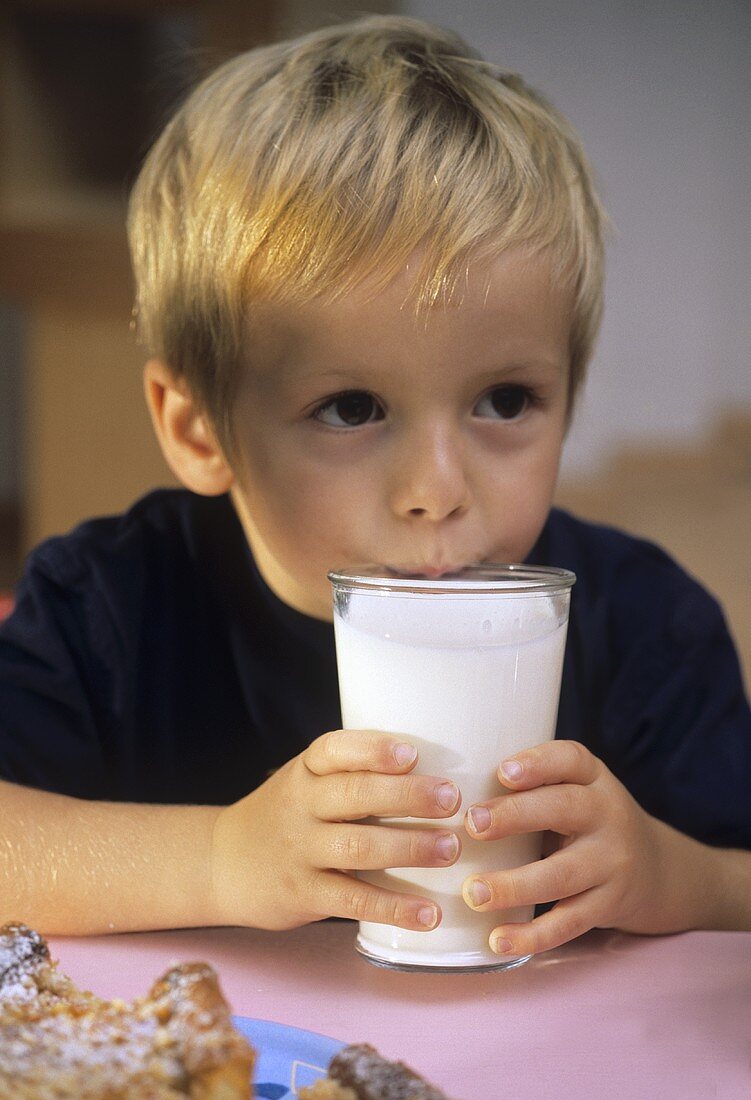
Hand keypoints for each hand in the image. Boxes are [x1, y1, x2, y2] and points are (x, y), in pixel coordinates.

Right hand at [209, 729, 460, 930]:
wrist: (223, 863)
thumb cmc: (289, 815)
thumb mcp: (307, 782)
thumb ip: (355, 775)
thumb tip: (437, 772)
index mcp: (306, 770)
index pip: (335, 749)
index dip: (373, 750)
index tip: (412, 753)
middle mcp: (300, 806)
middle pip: (355, 796)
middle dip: (408, 797)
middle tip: (452, 800)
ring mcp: (299, 851)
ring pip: (358, 847)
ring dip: (409, 848)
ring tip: (450, 850)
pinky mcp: (303, 895)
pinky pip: (353, 901)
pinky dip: (394, 908)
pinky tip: (429, 914)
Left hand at [460, 739, 674, 956]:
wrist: (657, 870)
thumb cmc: (587, 821)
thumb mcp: (575, 790)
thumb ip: (531, 787)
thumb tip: (447, 792)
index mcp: (593, 778)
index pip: (571, 759)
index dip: (537, 763)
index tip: (502, 771)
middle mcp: (608, 815)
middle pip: (564, 809)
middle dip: (516, 815)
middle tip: (472, 824)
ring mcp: (612, 863)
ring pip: (562, 873)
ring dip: (515, 885)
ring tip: (473, 893)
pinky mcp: (608, 905)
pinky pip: (569, 922)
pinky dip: (533, 934)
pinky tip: (498, 940)